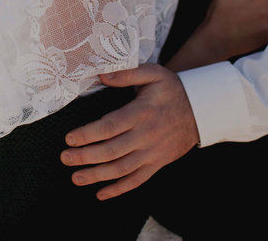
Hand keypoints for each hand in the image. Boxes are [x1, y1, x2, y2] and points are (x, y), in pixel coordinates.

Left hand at [60, 64, 197, 199]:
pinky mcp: (157, 164)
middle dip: (85, 157)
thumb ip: (127, 73)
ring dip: (97, 176)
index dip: (88, 134)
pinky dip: (119, 189)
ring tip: (76, 178)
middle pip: (111, 151)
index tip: (69, 138)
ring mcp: (152, 153)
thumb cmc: (172, 89)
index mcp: (140, 114)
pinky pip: (137, 180)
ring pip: (122, 169)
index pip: (109, 127)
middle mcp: (145, 136)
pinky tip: (101, 193)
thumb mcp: (153, 73)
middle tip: (64, 158)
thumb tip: (101, 75)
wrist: (202, 111)